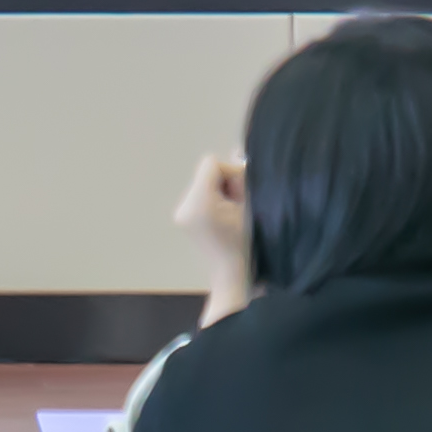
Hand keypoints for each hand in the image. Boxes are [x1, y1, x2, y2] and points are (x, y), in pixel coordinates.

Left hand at [176, 151, 252, 316]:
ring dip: (222, 192)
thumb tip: (238, 152)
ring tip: (234, 214)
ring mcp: (181, 213)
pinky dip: (214, 200)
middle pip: (207, 173)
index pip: (211, 163)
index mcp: (198, 203)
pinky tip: (225, 219)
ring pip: (205, 183)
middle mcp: (183, 206)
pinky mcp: (183, 219)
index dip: (232, 174)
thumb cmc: (247, 245)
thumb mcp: (251, 208)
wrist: (232, 278)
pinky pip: (201, 194)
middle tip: (240, 207)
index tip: (243, 195)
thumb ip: (244, 180)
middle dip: (227, 184)